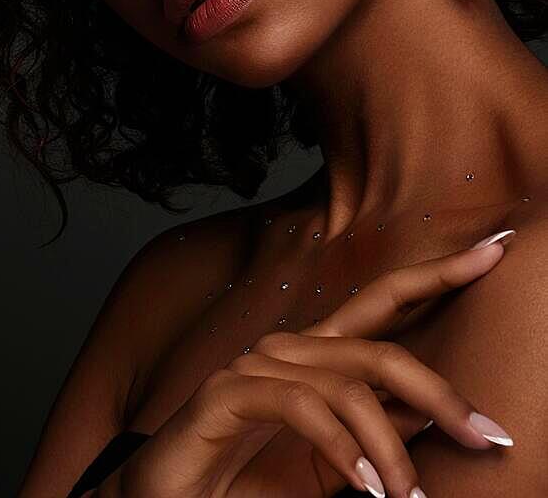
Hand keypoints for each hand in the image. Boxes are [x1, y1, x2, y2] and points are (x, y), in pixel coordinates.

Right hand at [115, 236, 511, 497]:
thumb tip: (433, 417)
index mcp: (316, 356)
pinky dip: (342, 447)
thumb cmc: (245, 481)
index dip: (439, 272)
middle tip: (490, 437)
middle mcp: (289, 348)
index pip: (384, 301)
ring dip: (390, 447)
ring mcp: (256, 366)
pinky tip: (366, 485)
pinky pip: (302, 408)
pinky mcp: (227, 394)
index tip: (495, 249)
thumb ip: (376, 435)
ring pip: (348, 384)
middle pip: (379, 348)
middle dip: (440, 392)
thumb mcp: (330, 464)